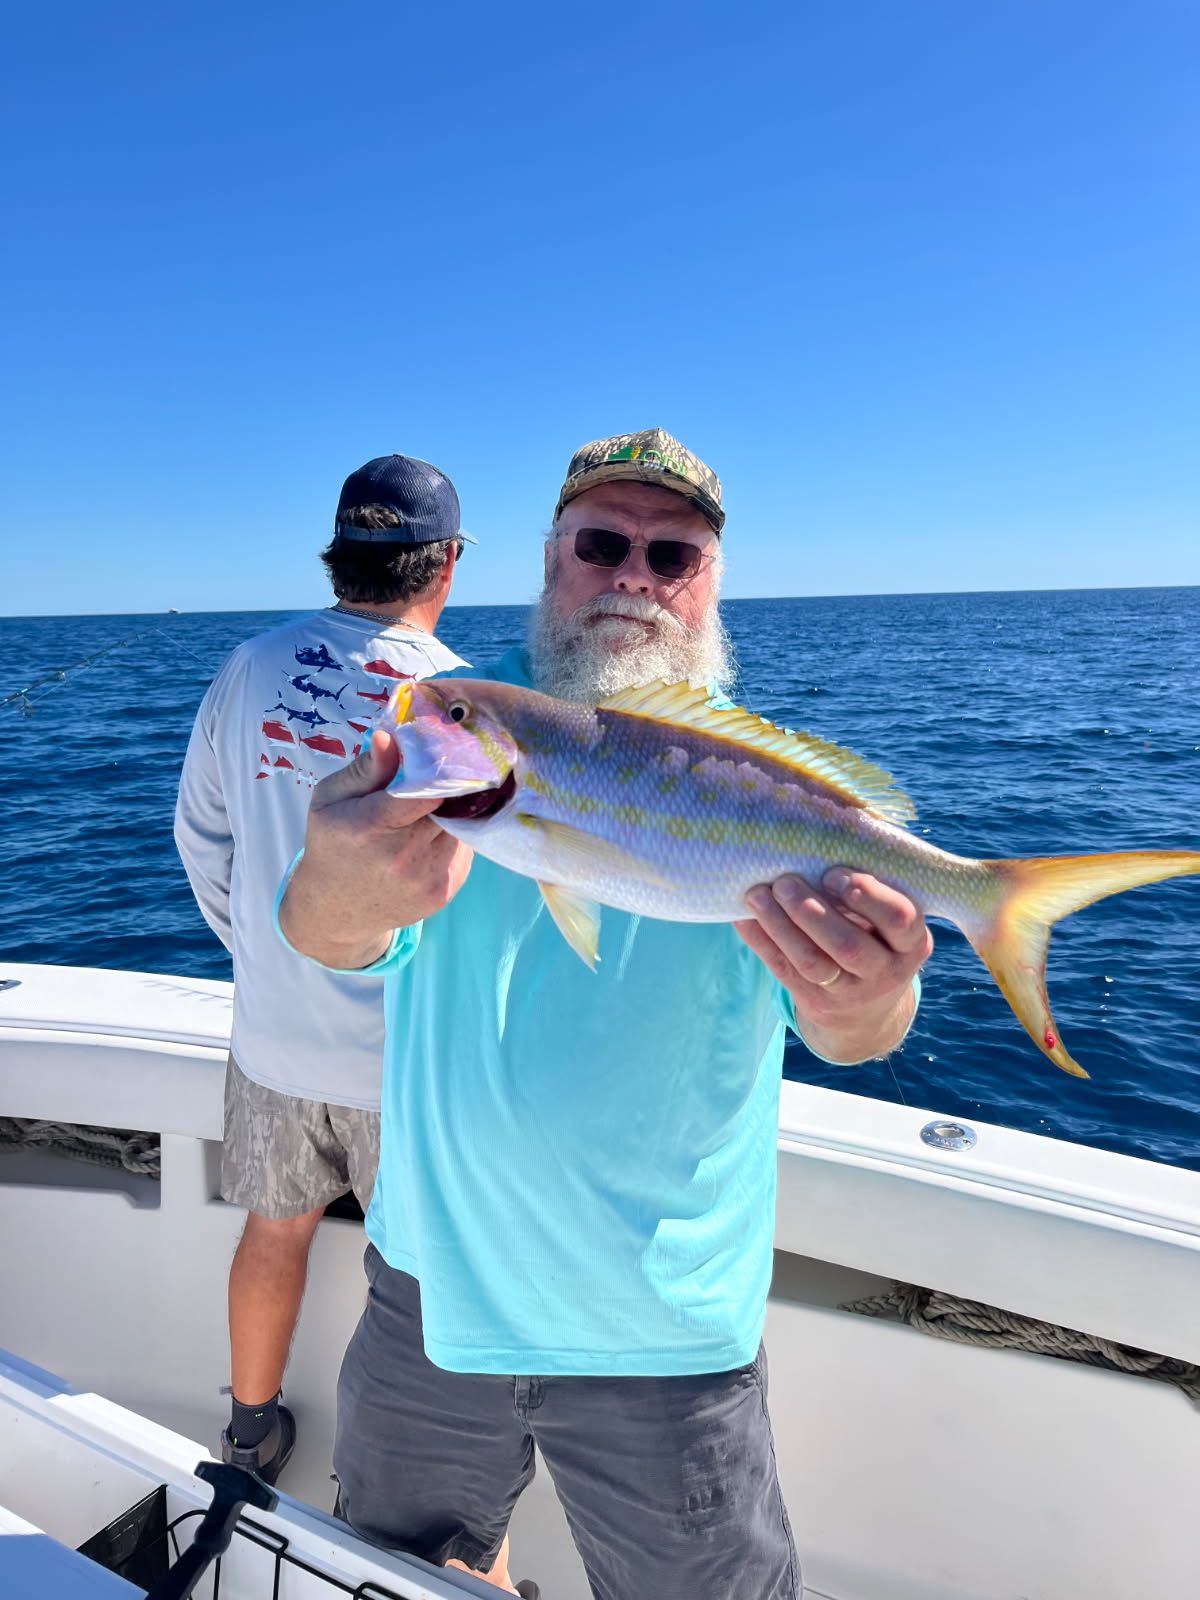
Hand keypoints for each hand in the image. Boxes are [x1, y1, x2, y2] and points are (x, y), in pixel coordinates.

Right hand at [279, 730, 473, 969]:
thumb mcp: (331, 799)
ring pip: (462, 826)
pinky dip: (452, 837)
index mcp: (371, 826)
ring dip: (451, 812)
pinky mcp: (446, 891)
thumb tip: (389, 737)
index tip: (444, 753)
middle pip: (449, 806)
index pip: (425, 789)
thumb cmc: (332, 843)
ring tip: (427, 809)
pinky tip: (428, 837)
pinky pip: (463, 849)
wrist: (336, 910)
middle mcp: (404, 857)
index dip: (440, 769)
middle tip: (438, 775)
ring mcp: (429, 878)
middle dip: (447, 787)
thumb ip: (365, 770)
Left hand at [734, 868, 932, 1062]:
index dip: (867, 895)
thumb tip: (824, 835)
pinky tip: (743, 917)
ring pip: (812, 962)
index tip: (833, 874)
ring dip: (780, 925)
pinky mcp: (817, 1003)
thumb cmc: (878, 940)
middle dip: (812, 911)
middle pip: (848, 945)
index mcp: (912, 943)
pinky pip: (784, 971)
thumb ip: (873, 888)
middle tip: (784, 881)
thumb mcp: (891, 922)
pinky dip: (761, 942)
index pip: (899, 918)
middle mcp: (886, 972)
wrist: (867, 1012)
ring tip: (756, 894)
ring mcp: (850, 993)